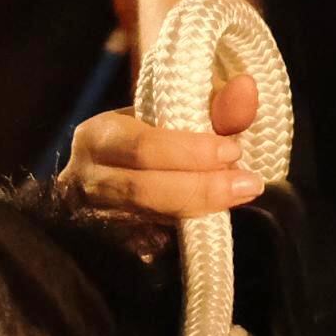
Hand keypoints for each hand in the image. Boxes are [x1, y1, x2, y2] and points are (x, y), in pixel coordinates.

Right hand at [52, 69, 260, 255]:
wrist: (104, 178)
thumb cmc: (144, 137)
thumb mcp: (169, 113)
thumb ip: (212, 105)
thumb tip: (247, 88)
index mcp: (98, 136)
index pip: (143, 147)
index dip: (191, 152)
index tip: (233, 150)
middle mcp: (88, 180)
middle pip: (144, 189)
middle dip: (201, 187)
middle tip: (247, 183)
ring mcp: (95, 219)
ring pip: (148, 220)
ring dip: (200, 209)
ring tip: (239, 195)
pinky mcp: (108, 247)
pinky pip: (149, 245)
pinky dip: (184, 235)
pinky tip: (213, 223)